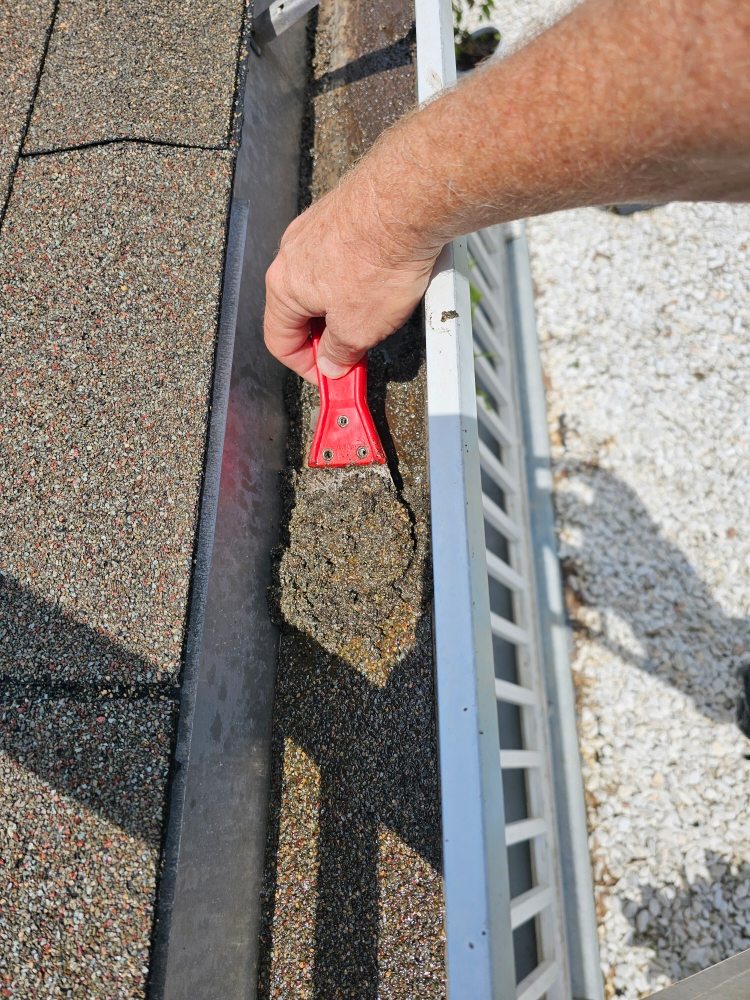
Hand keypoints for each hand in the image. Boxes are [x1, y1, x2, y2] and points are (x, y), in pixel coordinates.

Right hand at [264, 172, 440, 382]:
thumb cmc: (377, 260)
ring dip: (346, 306)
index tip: (331, 377)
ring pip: (325, 282)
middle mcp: (293, 253)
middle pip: (302, 310)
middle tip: (358, 352)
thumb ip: (340, 352)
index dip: (305, 367)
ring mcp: (317, 229)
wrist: (408, 201)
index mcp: (283, 285)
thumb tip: (332, 363)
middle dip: (329, 336)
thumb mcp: (358, 328)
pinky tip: (386, 281)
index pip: (279, 340)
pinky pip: (345, 257)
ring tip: (378, 315)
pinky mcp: (344, 214)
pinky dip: (361, 277)